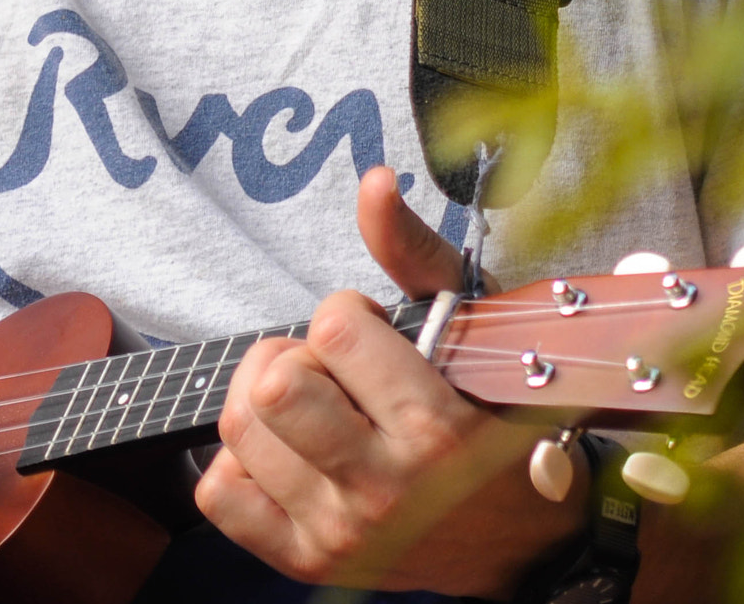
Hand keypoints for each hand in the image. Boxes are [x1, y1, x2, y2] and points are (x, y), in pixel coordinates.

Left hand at [196, 167, 586, 595]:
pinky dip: (239, 460)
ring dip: (264, 401)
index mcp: (434, 424)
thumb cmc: (498, 419)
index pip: (334, 327)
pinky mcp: (305, 562)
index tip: (374, 335)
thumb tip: (372, 181)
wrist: (524, 538)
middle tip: (328, 368)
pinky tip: (284, 449)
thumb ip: (412, 251)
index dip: (347, 314)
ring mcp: (341, 531)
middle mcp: (385, 486)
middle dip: (293, 353)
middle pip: (274, 383)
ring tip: (309, 405)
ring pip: (239, 428)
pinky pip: (218, 492)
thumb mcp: (471, 328)